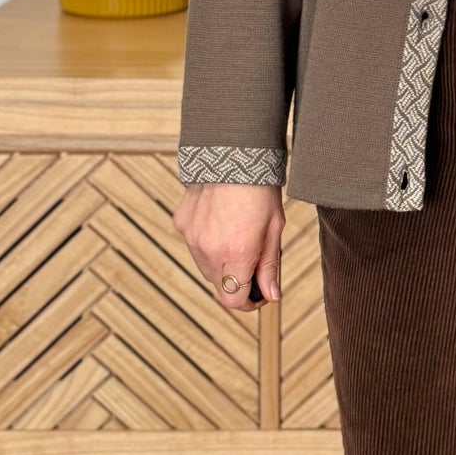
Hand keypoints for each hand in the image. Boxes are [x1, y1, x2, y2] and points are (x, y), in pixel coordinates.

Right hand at [171, 182, 284, 311]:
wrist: (232, 152)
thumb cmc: (259, 189)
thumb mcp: (274, 228)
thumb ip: (269, 266)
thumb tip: (270, 295)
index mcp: (237, 253)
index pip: (234, 299)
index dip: (249, 302)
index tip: (260, 293)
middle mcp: (209, 250)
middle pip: (220, 286)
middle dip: (238, 280)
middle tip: (254, 258)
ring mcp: (191, 237)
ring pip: (205, 268)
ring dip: (222, 263)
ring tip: (238, 235)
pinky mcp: (181, 224)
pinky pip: (194, 246)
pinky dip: (207, 243)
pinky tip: (220, 222)